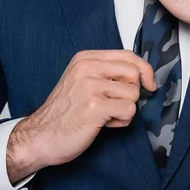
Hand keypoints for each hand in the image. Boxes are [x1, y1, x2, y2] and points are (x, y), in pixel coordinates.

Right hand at [6, 50, 155, 183]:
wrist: (40, 135)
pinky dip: (121, 121)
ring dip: (124, 109)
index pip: (128, 54)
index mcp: (86, 58)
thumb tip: (142, 73)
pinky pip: (129, 111)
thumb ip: (106, 71)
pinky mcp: (95, 107)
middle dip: (132, 92)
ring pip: (133, 93)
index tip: (149, 83)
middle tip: (115, 104)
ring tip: (105, 115)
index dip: (144, 70)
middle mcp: (87, 68)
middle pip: (134, 73)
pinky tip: (104, 124)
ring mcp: (90, 87)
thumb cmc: (65, 110)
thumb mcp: (82, 79)